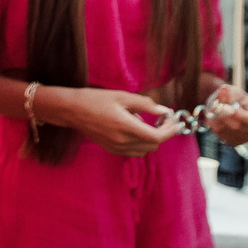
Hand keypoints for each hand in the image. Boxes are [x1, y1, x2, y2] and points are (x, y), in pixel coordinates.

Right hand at [71, 88, 189, 157]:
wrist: (72, 111)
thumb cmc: (96, 99)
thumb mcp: (122, 96)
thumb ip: (145, 104)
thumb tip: (165, 111)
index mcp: (126, 127)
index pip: (157, 137)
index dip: (170, 131)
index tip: (174, 121)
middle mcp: (122, 141)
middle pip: (153, 145)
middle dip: (162, 133)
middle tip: (161, 118)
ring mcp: (116, 148)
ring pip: (145, 150)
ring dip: (151, 139)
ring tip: (145, 123)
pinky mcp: (112, 150)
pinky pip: (134, 151)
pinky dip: (140, 143)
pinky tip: (133, 129)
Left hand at [204, 83, 247, 147]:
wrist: (229, 107)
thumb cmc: (234, 97)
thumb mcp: (233, 91)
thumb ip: (229, 91)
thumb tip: (224, 90)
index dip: (241, 116)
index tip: (227, 107)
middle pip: (239, 127)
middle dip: (224, 116)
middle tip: (214, 105)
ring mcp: (247, 137)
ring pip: (228, 132)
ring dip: (217, 120)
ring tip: (213, 109)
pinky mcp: (236, 142)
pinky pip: (222, 136)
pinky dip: (215, 126)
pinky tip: (215, 118)